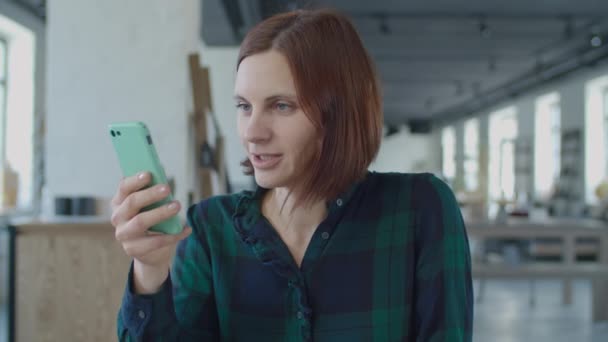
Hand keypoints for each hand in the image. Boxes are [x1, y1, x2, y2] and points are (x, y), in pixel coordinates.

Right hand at [111, 171, 191, 293]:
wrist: (150, 252)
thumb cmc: (152, 221)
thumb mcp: (151, 206)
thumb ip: (153, 192)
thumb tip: (162, 173)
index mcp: (119, 202)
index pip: (123, 188)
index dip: (135, 180)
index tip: (149, 174)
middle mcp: (118, 218)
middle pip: (131, 203)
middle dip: (150, 194)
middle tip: (167, 188)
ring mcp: (124, 235)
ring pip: (140, 221)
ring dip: (160, 212)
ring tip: (177, 206)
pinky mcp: (133, 250)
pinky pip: (155, 241)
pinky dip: (174, 235)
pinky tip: (187, 229)